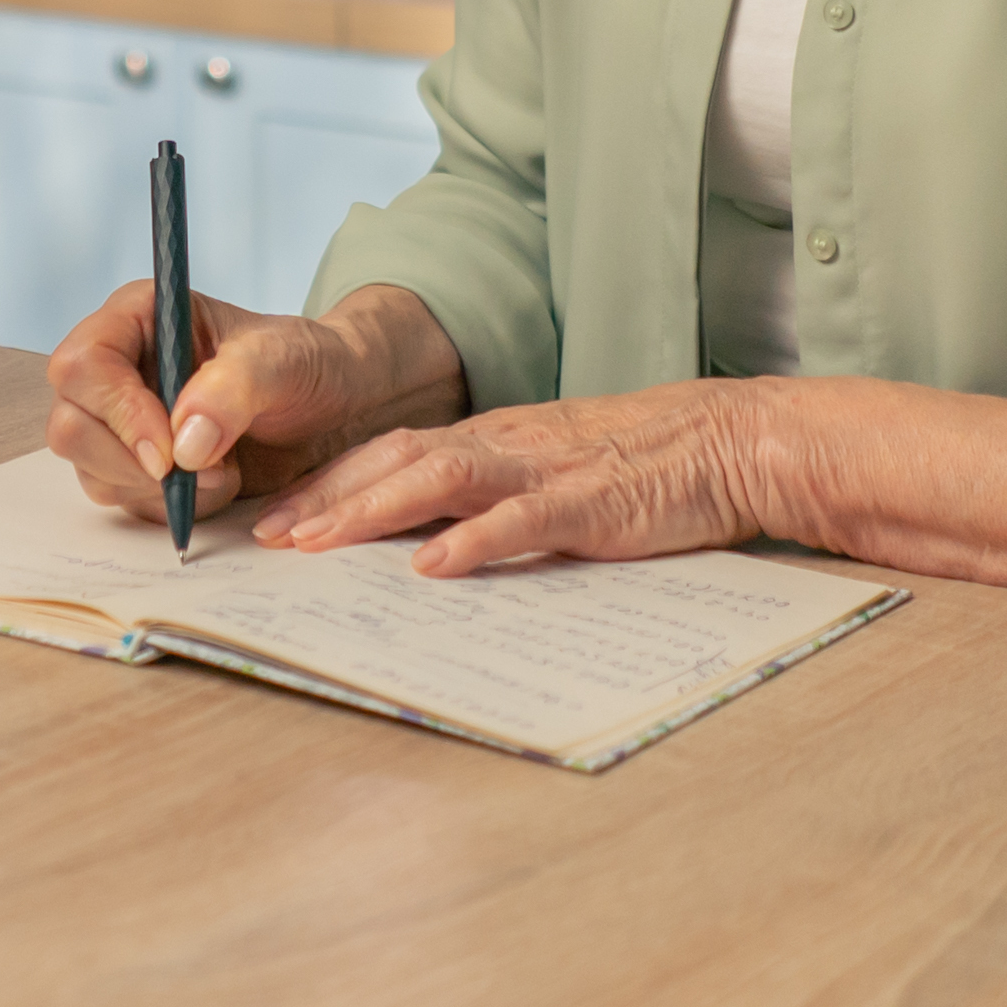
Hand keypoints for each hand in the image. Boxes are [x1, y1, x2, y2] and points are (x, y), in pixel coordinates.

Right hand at [42, 281, 466, 526]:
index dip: (115, 411)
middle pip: (71, 424)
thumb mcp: (283, 360)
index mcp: (139, 316)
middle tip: (199, 472)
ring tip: (225, 473)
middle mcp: (118, 366)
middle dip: (131, 462)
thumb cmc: (307, 363)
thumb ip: (234, 388)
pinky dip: (168, 508)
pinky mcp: (134, 464)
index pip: (83, 363)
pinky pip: (122, 499)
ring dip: (156, 490)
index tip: (168, 453)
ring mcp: (120, 419)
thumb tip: (182, 443)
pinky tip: (217, 487)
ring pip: (90, 469)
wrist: (332, 406)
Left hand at [252, 374, 1006, 595]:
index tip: (272, 526)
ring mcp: (546, 467)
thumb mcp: (557, 474)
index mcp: (496, 438)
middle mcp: (506, 442)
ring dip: (370, 514)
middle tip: (264, 541)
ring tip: (316, 546)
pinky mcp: (591, 499)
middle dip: (324, 502)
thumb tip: (427, 546)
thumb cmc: (649, 467)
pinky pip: (522, 520)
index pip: (392, 454)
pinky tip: (431, 568)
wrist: (742, 439)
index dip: (329, 487)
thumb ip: (497, 499)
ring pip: (439, 480)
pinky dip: (473, 542)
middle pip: (395, 462)